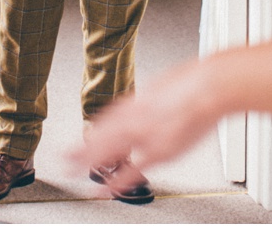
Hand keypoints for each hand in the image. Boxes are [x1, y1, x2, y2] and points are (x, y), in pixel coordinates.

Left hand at [70, 56, 225, 175]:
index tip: (81, 139)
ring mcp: (145, 136)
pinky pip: (132, 170)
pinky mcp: (160, 151)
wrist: (209, 86)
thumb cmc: (193, 82)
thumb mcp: (162, 85)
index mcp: (136, 102)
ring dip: (88, 164)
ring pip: (108, 153)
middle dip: (80, 150)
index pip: (106, 120)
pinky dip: (116, 181)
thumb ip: (150, 100)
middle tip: (63, 159)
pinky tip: (104, 190)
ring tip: (72, 174)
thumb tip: (146, 103)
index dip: (92, 132)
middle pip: (100, 137)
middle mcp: (135, 119)